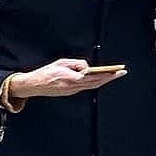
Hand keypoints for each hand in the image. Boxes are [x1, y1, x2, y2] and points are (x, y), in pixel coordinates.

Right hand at [8, 59, 122, 100]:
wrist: (33, 85)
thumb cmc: (46, 72)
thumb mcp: (62, 62)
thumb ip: (77, 64)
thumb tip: (88, 67)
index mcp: (71, 78)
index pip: (93, 77)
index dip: (106, 75)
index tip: (116, 71)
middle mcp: (73, 87)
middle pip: (96, 83)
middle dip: (110, 78)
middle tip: (122, 72)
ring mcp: (72, 91)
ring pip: (92, 86)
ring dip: (104, 81)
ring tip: (114, 75)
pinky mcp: (70, 93)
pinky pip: (85, 87)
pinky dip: (94, 83)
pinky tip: (101, 79)